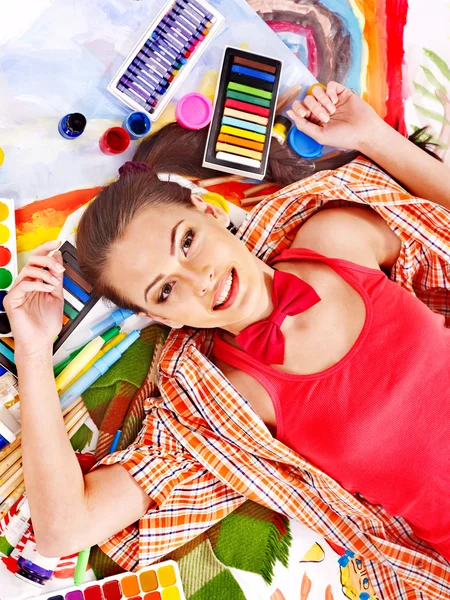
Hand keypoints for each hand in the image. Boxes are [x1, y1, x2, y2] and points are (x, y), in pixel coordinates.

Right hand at [4, 240, 63, 356]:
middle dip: (47, 260)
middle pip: (32, 260)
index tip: (58, 242)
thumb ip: (56, 277)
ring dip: (45, 273)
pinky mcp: (12, 300)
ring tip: (55, 283)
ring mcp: (17, 291)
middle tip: (59, 268)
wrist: (41, 342)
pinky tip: (48, 289)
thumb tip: (57, 256)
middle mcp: (24, 284)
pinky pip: (24, 284)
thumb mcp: (57, 295)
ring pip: (27, 270)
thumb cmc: (47, 323)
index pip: (38, 259)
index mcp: (35, 281)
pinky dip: (38, 283)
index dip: (46, 248)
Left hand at [287, 82, 385, 151]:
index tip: (305, 114)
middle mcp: (321, 109)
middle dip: (315, 108)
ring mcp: (331, 100)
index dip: (299, 109)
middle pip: (308, 99)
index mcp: (314, 120)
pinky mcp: (341, 92)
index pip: (299, 108)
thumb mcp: (319, 135)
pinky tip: (335, 101)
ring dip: (322, 100)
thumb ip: (302, 125)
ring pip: (317, 90)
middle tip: (326, 118)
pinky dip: (330, 92)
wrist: (364, 132)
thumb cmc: (343, 137)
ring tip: (332, 111)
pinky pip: (330, 85)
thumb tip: (288, 112)